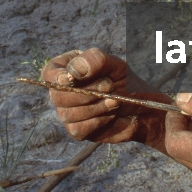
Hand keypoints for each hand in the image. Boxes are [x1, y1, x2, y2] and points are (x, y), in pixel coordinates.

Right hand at [41, 48, 170, 149]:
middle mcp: (63, 91)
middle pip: (57, 96)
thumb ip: (94, 61)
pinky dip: (96, 121)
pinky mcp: (77, 130)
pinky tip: (109, 113)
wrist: (141, 107)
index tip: (71, 79)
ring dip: (95, 107)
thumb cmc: (126, 81)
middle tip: (109, 86)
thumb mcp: (114, 64)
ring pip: (68, 114)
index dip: (57, 78)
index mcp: (67, 70)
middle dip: (86, 93)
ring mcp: (68, 112)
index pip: (49, 74)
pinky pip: (77, 129)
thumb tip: (71, 74)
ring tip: (114, 100)